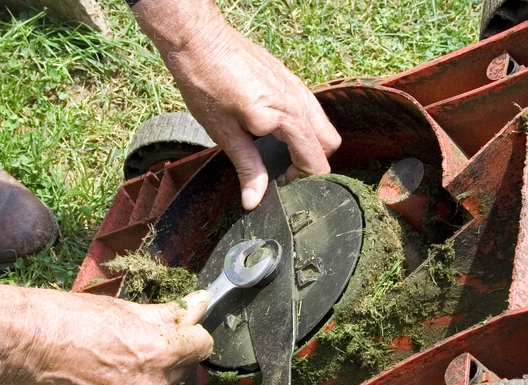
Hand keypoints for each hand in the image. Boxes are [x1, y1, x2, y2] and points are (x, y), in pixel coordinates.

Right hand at [10, 290, 212, 384]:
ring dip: (140, 378)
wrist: (27, 344)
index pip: (202, 345)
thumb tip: (201, 303)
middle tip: (130, 342)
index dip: (191, 335)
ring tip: (106, 360)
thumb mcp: (128, 309)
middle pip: (177, 370)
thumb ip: (170, 313)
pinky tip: (93, 381)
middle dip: (163, 357)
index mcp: (160, 352)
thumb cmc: (72, 318)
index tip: (180, 331)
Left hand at [132, 0, 341, 209]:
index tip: (282, 185)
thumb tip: (254, 201)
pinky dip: (303, 126)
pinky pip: (310, 108)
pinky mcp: (289, 78)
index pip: (316, 161)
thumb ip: (247, 168)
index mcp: (286, 118)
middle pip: (329, 144)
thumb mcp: (224, 134)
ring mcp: (297, 86)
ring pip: (323, 124)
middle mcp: (299, 101)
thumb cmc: (206, 83)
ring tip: (280, 152)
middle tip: (284, 172)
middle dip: (313, 163)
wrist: (198, 40)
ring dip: (310, 143)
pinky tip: (275, 129)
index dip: (304, 181)